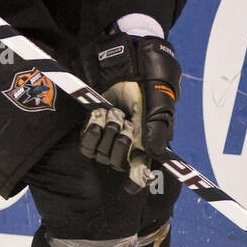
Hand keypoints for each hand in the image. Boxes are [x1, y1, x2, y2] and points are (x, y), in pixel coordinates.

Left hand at [80, 34, 181, 190]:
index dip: (136, 180)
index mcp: (150, 140)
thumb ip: (157, 127)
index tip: (130, 188)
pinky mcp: (94, 126)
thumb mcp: (160, 99)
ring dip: (106, 133)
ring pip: (102, 155)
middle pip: (119, 163)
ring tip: (113, 112)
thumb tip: (153, 154)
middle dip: (120, 143)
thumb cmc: (151, 77)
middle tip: (125, 120)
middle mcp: (130, 142)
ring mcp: (111, 135)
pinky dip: (91, 132)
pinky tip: (99, 116)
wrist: (128, 58)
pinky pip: (87, 146)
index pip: (143, 169)